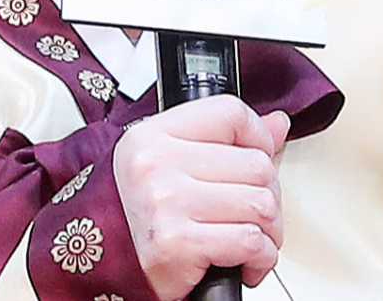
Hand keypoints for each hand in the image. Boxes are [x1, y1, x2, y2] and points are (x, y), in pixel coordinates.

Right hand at [112, 96, 289, 300]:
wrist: (105, 270)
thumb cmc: (140, 217)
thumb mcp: (172, 165)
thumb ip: (227, 141)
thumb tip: (277, 124)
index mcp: (153, 135)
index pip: (230, 113)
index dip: (258, 137)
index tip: (259, 157)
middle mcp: (155, 163)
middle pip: (256, 164)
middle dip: (269, 197)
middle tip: (253, 214)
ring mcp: (166, 201)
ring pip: (260, 204)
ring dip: (268, 230)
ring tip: (249, 238)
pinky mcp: (178, 242)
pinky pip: (251, 241)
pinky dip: (261, 258)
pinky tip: (245, 261)